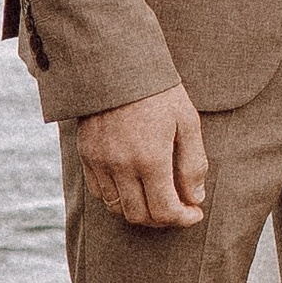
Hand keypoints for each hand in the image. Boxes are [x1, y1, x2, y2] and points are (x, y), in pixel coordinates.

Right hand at [78, 87, 208, 228]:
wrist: (116, 63)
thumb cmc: (158, 90)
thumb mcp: (187, 121)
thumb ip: (193, 163)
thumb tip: (195, 197)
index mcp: (150, 158)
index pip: (164, 211)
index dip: (183, 219)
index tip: (195, 212)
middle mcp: (121, 166)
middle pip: (139, 216)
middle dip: (163, 219)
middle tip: (179, 207)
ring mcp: (100, 162)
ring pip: (117, 209)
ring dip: (140, 210)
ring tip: (157, 196)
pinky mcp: (86, 155)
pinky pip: (100, 192)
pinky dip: (118, 198)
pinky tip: (134, 185)